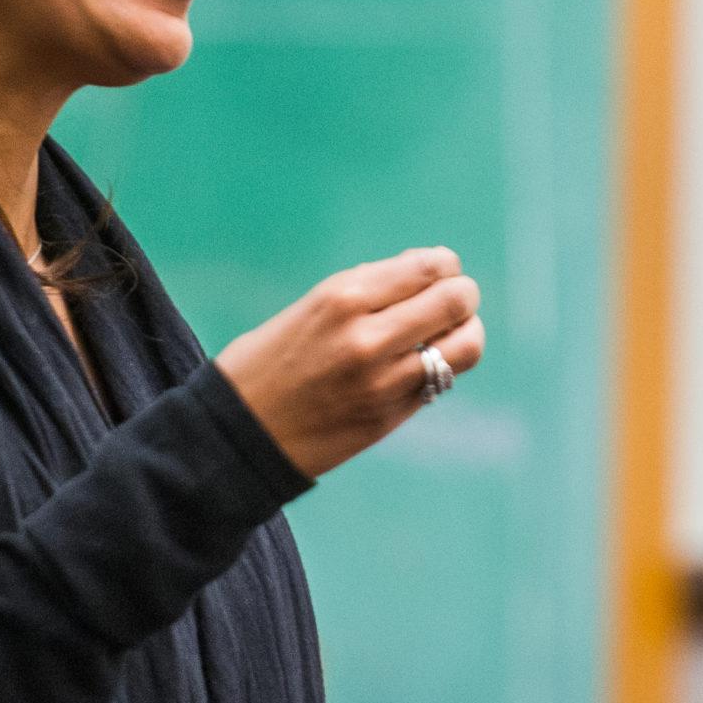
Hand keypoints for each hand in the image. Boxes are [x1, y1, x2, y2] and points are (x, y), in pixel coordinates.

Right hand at [215, 247, 485, 478]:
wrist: (237, 436)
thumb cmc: (269, 362)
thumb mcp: (311, 307)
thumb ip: (369, 289)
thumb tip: (427, 269)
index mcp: (342, 298)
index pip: (429, 267)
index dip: (445, 266)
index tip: (440, 271)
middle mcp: (368, 337)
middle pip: (456, 300)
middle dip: (462, 295)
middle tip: (453, 300)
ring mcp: (384, 381)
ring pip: (466, 344)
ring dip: (466, 331)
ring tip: (450, 332)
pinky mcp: (392, 416)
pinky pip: (442, 379)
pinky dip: (443, 365)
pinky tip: (424, 362)